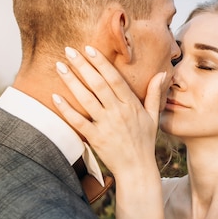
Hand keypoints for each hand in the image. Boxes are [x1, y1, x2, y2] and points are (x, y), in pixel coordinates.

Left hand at [52, 45, 168, 177]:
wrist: (137, 169)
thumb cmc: (144, 142)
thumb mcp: (153, 117)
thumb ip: (154, 94)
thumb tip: (161, 73)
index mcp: (131, 105)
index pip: (114, 79)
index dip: (101, 63)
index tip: (89, 49)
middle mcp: (118, 112)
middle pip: (98, 84)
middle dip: (82, 65)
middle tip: (68, 50)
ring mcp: (106, 125)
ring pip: (86, 99)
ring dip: (72, 81)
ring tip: (59, 66)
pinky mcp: (96, 138)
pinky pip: (78, 121)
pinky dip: (66, 109)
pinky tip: (56, 96)